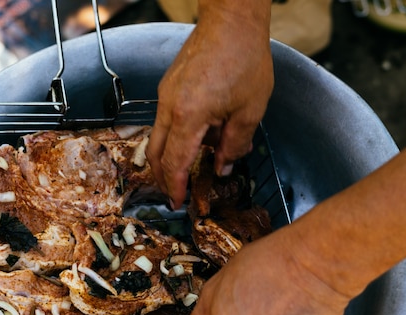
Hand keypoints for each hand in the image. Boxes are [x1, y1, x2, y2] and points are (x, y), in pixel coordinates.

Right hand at [146, 0, 273, 208]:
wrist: (231, 21)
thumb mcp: (249, 110)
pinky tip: (197, 136)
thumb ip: (235, 144)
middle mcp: (169, 107)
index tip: (178, 202)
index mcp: (188, 117)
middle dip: (163, 177)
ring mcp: (165, 95)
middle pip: (156, 153)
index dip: (175, 187)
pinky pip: (164, 119)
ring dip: (169, 157)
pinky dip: (175, 136)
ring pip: (157, 136)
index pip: (174, 163)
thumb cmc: (244, 59)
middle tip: (175, 192)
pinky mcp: (169, 86)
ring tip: (189, 167)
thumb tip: (224, 166)